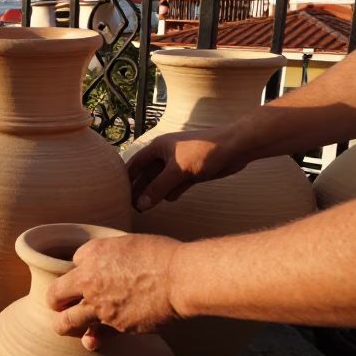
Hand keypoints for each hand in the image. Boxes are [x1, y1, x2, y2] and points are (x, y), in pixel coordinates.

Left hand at [49, 234, 182, 350]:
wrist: (181, 279)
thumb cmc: (163, 255)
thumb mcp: (131, 243)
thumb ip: (112, 255)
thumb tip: (108, 265)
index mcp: (92, 253)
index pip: (73, 262)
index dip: (82, 269)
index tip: (92, 273)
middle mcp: (88, 280)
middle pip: (55, 295)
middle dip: (56, 300)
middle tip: (60, 304)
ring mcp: (99, 306)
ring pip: (65, 323)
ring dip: (64, 325)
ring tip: (64, 327)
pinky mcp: (114, 326)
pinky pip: (97, 336)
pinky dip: (95, 339)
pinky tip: (93, 341)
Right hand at [126, 128, 246, 211]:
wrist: (235, 147)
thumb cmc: (204, 151)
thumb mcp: (177, 171)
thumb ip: (158, 188)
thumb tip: (141, 205)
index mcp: (158, 148)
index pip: (136, 164)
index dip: (128, 178)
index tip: (120, 195)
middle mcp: (166, 155)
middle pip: (148, 174)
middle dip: (141, 189)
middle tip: (133, 207)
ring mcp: (179, 164)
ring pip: (162, 181)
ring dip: (156, 193)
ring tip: (147, 208)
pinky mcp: (192, 172)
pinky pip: (177, 184)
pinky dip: (173, 191)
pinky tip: (170, 199)